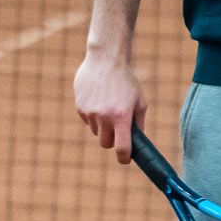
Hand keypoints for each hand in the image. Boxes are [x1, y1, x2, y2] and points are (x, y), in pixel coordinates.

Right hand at [74, 46, 145, 163]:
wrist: (106, 60)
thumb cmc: (127, 81)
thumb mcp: (140, 101)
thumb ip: (138, 122)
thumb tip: (138, 141)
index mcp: (122, 116)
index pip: (121, 146)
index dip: (124, 157)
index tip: (125, 160)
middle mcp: (104, 116)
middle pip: (106, 143)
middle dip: (113, 141)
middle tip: (119, 132)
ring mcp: (89, 112)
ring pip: (96, 132)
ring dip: (104, 127)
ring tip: (110, 108)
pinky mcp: (80, 107)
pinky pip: (88, 121)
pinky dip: (94, 117)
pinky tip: (100, 101)